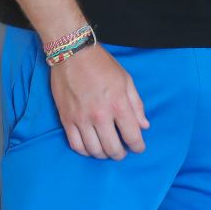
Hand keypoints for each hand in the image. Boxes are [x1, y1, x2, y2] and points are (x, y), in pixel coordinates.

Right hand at [49, 43, 148, 158]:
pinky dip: (85, 151)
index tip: (138, 148)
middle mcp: (100, 115)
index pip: (132, 136)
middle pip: (113, 148)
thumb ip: (136, 105)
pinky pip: (76, 145)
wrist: (72, 54)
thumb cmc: (102, 65)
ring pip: (94, 150)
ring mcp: (81, 119)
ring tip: (107, 150)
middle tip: (122, 151)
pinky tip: (90, 148)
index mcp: (118, 105)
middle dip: (120, 154)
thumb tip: (144, 126)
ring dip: (103, 155)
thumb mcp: (126, 80)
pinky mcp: (66, 119)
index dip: (138, 147)